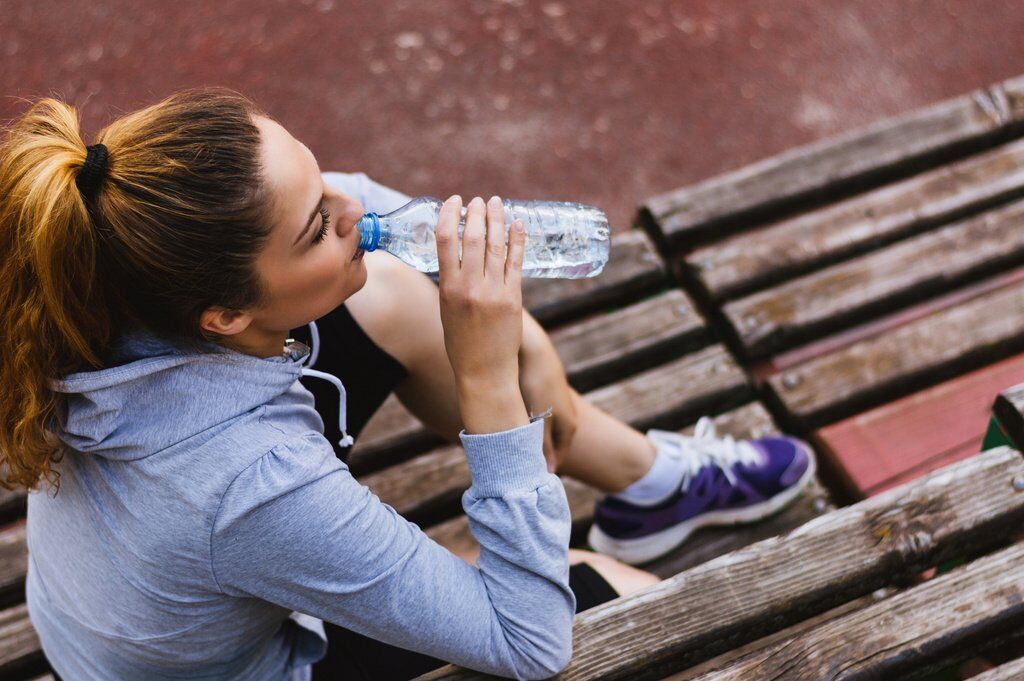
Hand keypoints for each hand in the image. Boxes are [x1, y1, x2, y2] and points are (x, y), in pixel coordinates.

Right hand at [436, 195, 529, 433]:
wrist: (484, 373)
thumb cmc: (462, 344)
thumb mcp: (446, 310)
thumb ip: (452, 283)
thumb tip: (458, 255)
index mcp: (448, 289)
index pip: (444, 241)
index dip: (449, 216)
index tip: (454, 201)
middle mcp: (470, 287)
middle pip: (472, 239)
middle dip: (476, 214)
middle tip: (478, 199)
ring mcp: (494, 292)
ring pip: (495, 246)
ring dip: (496, 220)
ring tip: (496, 203)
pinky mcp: (514, 298)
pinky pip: (516, 262)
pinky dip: (516, 240)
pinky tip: (517, 224)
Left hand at [519, 313, 578, 472]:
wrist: (533, 350)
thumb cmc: (536, 387)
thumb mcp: (539, 421)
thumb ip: (542, 446)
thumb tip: (547, 472)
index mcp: (569, 427)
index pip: (557, 458)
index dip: (543, 469)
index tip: (526, 479)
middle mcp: (567, 416)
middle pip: (550, 445)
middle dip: (535, 455)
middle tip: (516, 465)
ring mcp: (556, 403)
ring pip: (542, 430)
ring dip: (529, 439)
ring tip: (510, 446)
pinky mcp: (544, 393)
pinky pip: (536, 417)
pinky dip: (526, 423)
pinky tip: (511, 422)